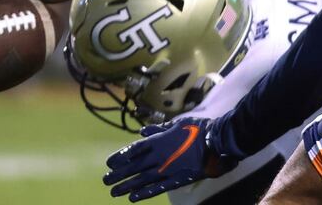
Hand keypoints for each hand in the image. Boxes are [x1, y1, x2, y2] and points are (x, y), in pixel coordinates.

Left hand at [103, 117, 238, 201]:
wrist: (216, 142)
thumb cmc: (198, 129)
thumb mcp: (177, 123)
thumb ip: (158, 129)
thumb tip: (142, 132)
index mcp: (158, 141)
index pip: (133, 150)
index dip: (120, 157)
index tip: (109, 163)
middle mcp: (159, 156)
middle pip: (133, 167)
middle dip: (118, 174)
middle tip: (105, 180)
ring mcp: (166, 169)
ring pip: (141, 180)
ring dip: (126, 186)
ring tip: (114, 192)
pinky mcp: (176, 180)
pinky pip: (157, 188)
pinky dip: (144, 193)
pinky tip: (133, 198)